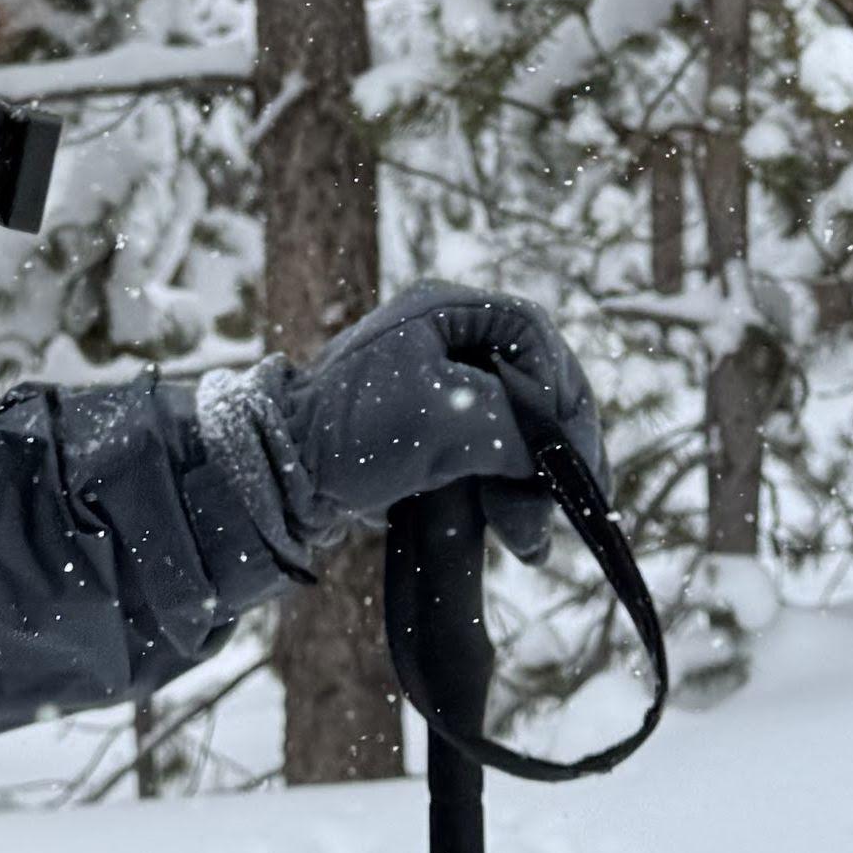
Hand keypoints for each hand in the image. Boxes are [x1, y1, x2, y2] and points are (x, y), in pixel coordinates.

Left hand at [211, 286, 602, 571]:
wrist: (279, 479)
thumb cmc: (352, 433)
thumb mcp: (443, 421)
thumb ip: (511, 428)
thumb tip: (552, 463)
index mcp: (446, 311)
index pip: (533, 335)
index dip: (561, 390)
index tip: (569, 448)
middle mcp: (447, 339)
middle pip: (532, 385)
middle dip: (554, 450)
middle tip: (573, 500)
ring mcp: (441, 386)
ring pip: (517, 427)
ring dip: (535, 483)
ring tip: (533, 541)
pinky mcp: (433, 432)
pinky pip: (492, 454)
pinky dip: (510, 491)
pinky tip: (518, 534)